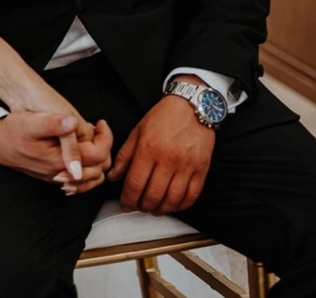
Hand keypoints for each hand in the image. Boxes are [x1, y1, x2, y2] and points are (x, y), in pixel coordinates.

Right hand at [0, 112, 112, 192]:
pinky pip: (78, 180)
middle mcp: (61, 174)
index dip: (105, 137)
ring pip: (90, 178)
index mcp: (60, 160)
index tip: (101, 123)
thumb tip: (73, 123)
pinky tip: (80, 156)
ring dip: (96, 161)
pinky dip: (86, 170)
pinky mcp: (51, 175)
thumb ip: (56, 124)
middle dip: (103, 148)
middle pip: (98, 169)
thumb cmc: (12, 131)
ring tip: (93, 141)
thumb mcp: (34, 122)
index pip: (98, 155)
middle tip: (99, 131)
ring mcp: (56, 177)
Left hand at [107, 93, 214, 214]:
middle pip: (153, 195)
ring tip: (153, 208)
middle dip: (142, 206)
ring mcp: (187, 165)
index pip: (135, 183)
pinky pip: (192, 195)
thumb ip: (125, 156)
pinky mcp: (202, 168)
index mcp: (149, 149)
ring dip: (161, 209)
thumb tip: (114, 176)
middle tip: (138, 207)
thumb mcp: (137, 131)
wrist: (192, 106)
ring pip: (172, 199)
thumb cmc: (164, 117)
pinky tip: (173, 205)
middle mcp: (168, 159)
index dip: (128, 199)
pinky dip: (181, 205)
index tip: (126, 204)